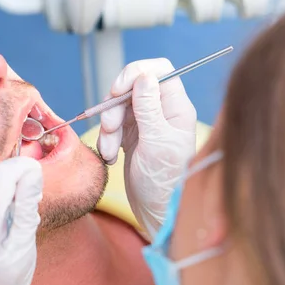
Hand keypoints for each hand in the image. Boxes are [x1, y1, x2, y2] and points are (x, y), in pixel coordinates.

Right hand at [97, 58, 196, 237]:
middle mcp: (163, 113)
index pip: (160, 71)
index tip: (117, 88)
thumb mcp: (157, 143)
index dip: (136, 73)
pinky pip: (114, 126)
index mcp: (177, 109)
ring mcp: (147, 125)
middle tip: (109, 126)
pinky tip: (110, 157)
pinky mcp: (133, 138)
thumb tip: (144, 76)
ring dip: (108, 127)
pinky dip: (107, 139)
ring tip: (110, 150)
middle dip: (115, 105)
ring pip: (119, 107)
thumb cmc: (166, 183)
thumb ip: (149, 108)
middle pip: (133, 88)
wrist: (157, 213)